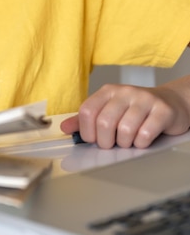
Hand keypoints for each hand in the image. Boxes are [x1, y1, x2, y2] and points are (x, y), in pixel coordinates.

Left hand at [60, 80, 189, 148]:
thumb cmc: (136, 110)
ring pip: (125, 130)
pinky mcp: (162, 110)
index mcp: (108, 91)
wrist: (171, 103)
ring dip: (125, 144)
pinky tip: (143, 139)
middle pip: (104, 123)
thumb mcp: (110, 110)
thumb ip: (86, 119)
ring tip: (129, 140)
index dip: (87, 131)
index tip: (93, 139)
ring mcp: (144, 99)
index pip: (87, 111)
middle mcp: (125, 92)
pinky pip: (145, 134)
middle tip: (112, 144)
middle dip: (106, 142)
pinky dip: (141, 143)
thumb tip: (64, 128)